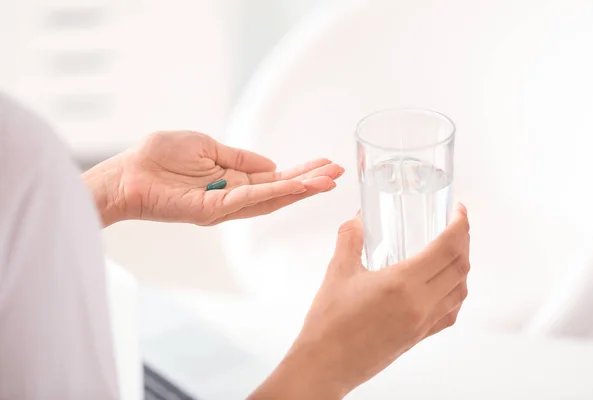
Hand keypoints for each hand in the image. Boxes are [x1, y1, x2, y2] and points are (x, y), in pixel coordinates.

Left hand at [83, 131, 343, 226]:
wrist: (127, 173)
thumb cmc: (159, 158)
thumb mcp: (207, 146)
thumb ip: (239, 157)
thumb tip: (271, 164)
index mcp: (233, 180)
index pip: (274, 179)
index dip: (300, 173)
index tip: (326, 164)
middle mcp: (234, 197)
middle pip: (279, 192)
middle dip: (310, 183)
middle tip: (339, 173)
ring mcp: (225, 206)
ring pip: (271, 199)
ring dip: (301, 190)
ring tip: (328, 180)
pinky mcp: (213, 211)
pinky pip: (249, 200)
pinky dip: (276, 193)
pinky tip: (297, 186)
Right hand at [251, 205, 469, 398]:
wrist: (325, 364)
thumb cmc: (329, 324)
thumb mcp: (337, 272)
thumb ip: (350, 239)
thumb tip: (358, 220)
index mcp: (402, 284)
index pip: (447, 248)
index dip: (459, 225)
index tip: (458, 211)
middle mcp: (419, 304)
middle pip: (459, 266)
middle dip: (464, 240)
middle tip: (455, 225)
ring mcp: (423, 323)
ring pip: (460, 290)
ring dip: (462, 266)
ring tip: (453, 250)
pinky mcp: (419, 337)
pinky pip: (451, 312)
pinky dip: (456, 293)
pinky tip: (445, 286)